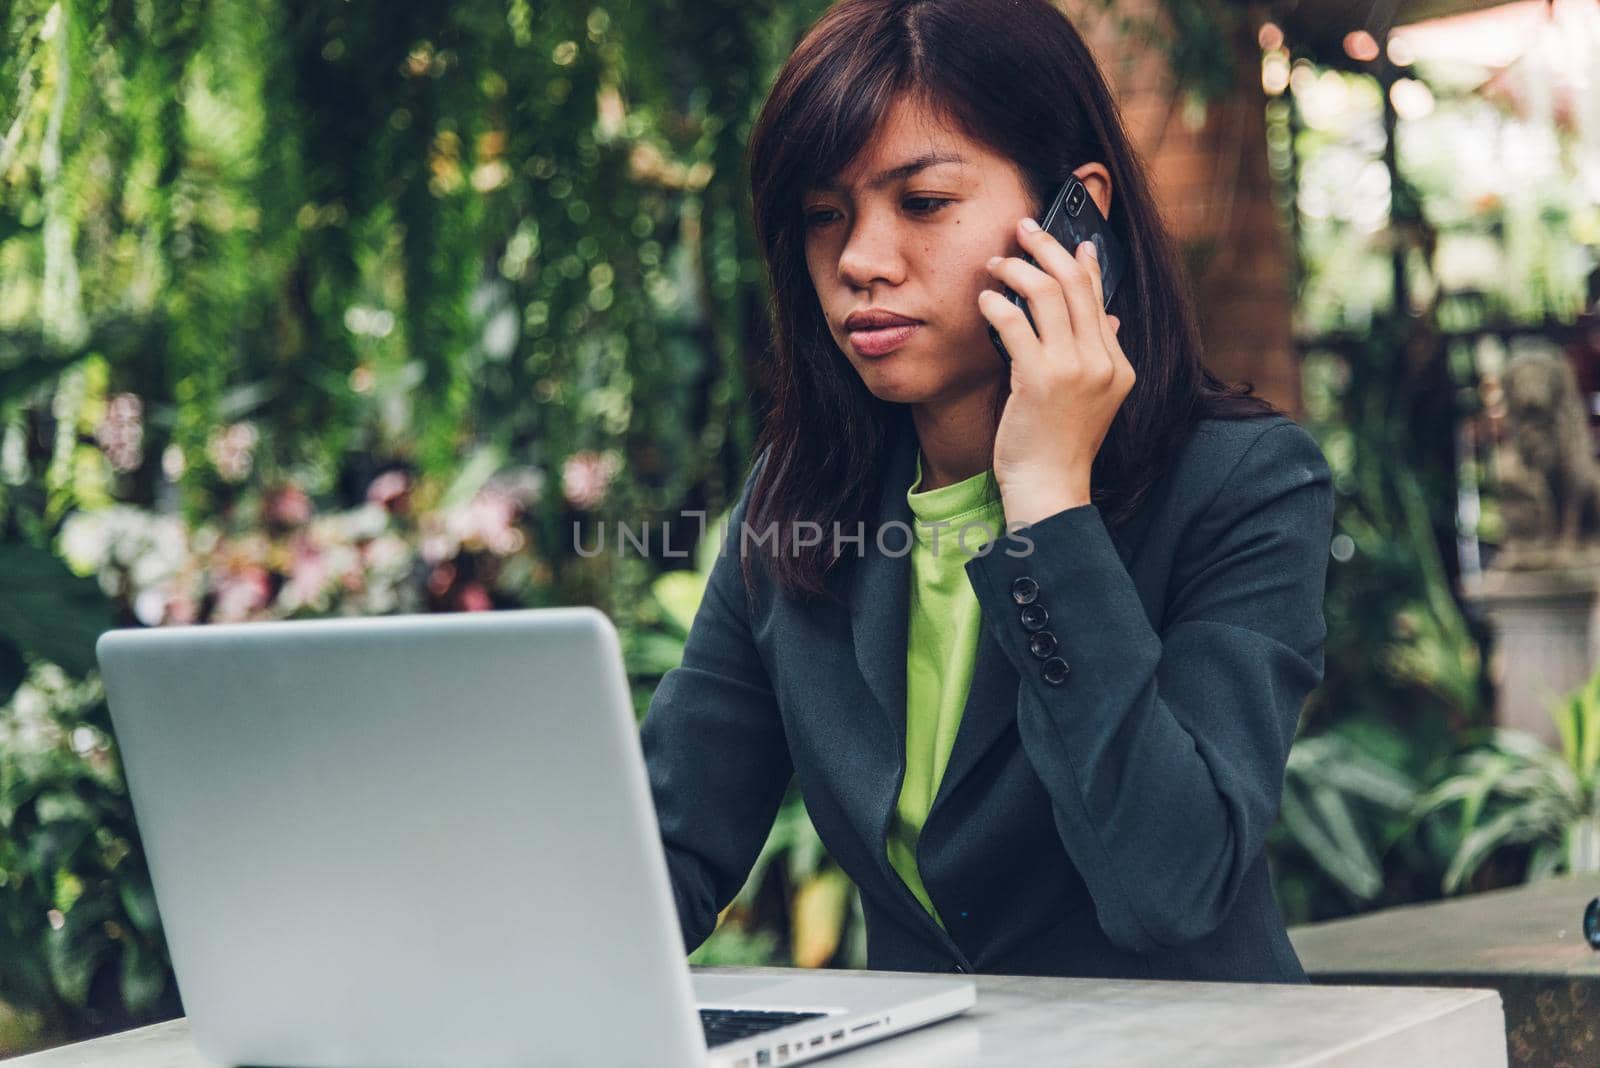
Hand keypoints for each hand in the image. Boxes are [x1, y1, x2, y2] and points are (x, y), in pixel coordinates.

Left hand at [978, 216, 1133, 526]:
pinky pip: (1015, 324)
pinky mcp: (1039, 380)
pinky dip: (997, 304)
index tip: (1068, 239)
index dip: (1082, 263)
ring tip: (996, 262)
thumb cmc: (1060, 448)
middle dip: (1047, 247)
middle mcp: (1102, 362)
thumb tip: (1110, 318)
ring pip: (1047, 295)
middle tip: (1023, 228)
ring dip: (1017, 269)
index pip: (1100, 298)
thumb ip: (1100, 357)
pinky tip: (984, 299)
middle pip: (1075, 284)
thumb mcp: (1093, 400)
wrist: (1049, 490)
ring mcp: (1073, 370)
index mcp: (1118, 365)